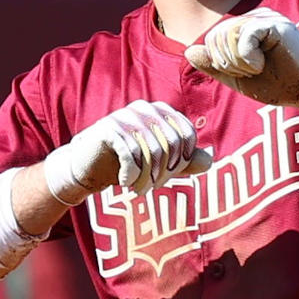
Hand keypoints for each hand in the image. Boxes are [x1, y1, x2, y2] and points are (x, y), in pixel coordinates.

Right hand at [43, 99, 206, 203]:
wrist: (88, 165)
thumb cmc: (128, 161)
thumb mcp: (160, 161)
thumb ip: (185, 160)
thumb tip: (209, 159)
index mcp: (161, 111)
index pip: (187, 136)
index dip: (182, 162)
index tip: (167, 177)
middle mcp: (146, 109)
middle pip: (172, 145)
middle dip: (164, 172)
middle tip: (151, 187)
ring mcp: (126, 116)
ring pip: (153, 152)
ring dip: (147, 178)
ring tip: (139, 189)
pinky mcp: (109, 129)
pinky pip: (132, 154)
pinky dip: (131, 174)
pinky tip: (124, 182)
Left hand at [186, 6, 298, 116]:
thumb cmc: (279, 83)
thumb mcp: (238, 77)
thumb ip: (214, 65)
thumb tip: (190, 51)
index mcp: (245, 28)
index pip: (212, 39)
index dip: (220, 62)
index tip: (245, 72)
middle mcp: (254, 18)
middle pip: (216, 36)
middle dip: (228, 62)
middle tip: (253, 71)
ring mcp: (265, 18)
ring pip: (227, 36)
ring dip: (239, 62)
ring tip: (259, 67)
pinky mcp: (275, 24)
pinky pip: (243, 35)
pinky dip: (246, 57)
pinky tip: (261, 63)